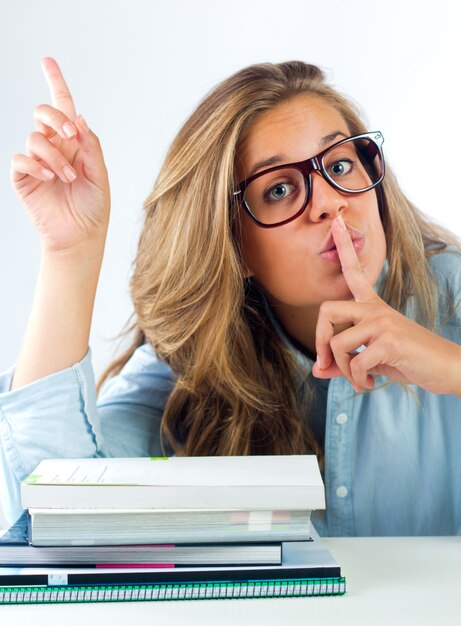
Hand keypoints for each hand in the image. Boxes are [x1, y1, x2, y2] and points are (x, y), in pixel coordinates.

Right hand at [10, 57, 109, 253]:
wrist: (80, 236)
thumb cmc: (93, 209)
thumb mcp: (100, 176)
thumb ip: (91, 147)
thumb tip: (80, 119)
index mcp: (74, 144)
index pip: (63, 108)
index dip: (55, 83)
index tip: (47, 61)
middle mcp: (54, 148)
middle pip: (44, 113)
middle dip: (56, 117)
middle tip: (72, 136)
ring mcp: (37, 161)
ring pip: (35, 137)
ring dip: (54, 156)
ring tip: (68, 178)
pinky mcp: (23, 177)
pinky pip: (21, 158)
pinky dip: (35, 165)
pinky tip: (49, 178)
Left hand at [312, 215, 460, 395]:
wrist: (446, 367)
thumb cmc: (408, 360)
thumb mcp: (371, 359)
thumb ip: (343, 362)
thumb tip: (316, 370)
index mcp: (373, 306)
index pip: (355, 272)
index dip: (343, 247)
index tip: (337, 221)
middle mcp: (375, 309)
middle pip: (326, 310)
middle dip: (319, 341)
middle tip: (326, 364)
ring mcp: (383, 321)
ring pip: (337, 343)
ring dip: (342, 370)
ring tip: (359, 380)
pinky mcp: (389, 340)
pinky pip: (354, 362)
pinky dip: (357, 380)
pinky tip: (370, 383)